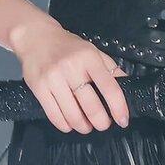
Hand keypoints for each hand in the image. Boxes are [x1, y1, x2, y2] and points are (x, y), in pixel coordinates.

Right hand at [10, 19, 129, 134]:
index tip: (123, 120)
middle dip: (101, 122)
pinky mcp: (39, 88)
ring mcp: (54, 79)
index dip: (118, 107)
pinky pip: (54, 115)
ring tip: (86, 127)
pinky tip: (70, 124)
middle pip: (91, 105)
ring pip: (72, 114)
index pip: (109, 87)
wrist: (36, 37)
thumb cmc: (68, 46)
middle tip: (103, 125)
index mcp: (89, 58)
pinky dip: (65, 125)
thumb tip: (128, 85)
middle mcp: (72, 68)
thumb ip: (110, 68)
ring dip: (83, 127)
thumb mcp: (92, 51)